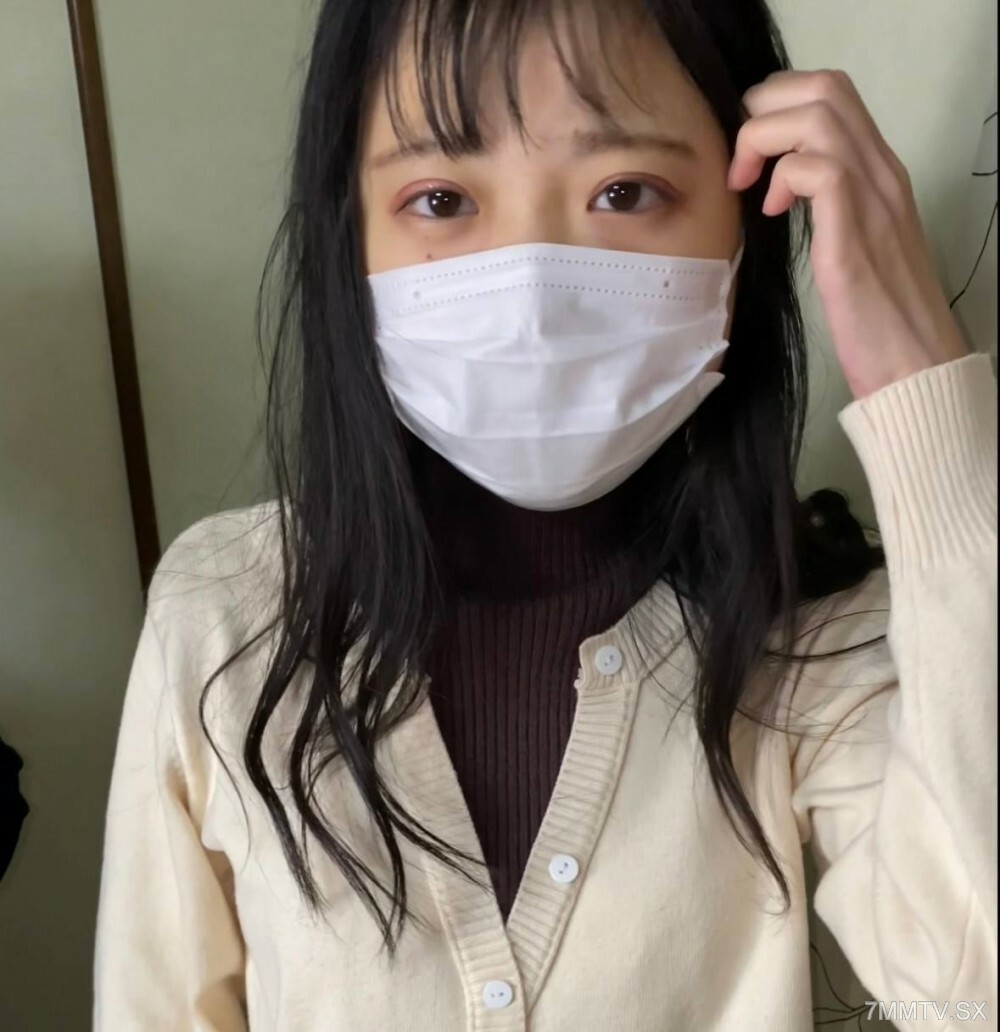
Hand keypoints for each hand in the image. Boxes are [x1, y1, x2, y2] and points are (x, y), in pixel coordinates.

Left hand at [728, 69, 968, 399]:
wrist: (914, 361)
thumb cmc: (877, 312)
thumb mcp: (852, 242)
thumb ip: (829, 205)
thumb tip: (781, 187)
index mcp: (880, 173)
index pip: (833, 94)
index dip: (779, 106)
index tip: (754, 157)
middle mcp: (882, 173)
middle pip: (824, 88)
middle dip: (765, 111)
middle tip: (744, 164)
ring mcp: (873, 198)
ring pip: (817, 116)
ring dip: (766, 141)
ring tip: (751, 186)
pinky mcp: (853, 233)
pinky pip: (816, 168)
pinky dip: (782, 179)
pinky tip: (775, 213)